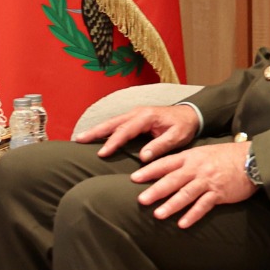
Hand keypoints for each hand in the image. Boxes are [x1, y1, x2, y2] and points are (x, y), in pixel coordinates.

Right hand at [73, 104, 199, 160]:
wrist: (190, 114)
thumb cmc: (184, 126)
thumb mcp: (176, 138)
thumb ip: (160, 146)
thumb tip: (142, 157)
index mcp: (147, 116)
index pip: (125, 130)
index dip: (112, 142)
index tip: (102, 153)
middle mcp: (137, 113)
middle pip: (112, 123)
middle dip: (95, 131)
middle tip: (79, 140)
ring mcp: (134, 113)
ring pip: (112, 122)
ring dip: (96, 130)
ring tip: (81, 138)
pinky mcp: (134, 117)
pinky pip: (116, 123)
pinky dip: (104, 129)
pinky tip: (95, 135)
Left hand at [132, 141, 255, 228]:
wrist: (253, 159)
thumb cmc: (226, 156)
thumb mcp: (202, 153)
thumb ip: (185, 161)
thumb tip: (166, 170)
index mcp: (190, 157)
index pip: (166, 163)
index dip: (149, 171)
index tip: (134, 178)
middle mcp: (197, 168)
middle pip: (172, 180)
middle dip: (155, 190)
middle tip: (140, 200)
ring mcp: (208, 181)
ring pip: (186, 194)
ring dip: (171, 205)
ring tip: (158, 215)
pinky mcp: (219, 193)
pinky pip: (204, 206)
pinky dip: (193, 215)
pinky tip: (182, 224)